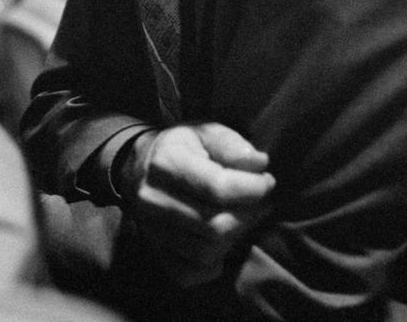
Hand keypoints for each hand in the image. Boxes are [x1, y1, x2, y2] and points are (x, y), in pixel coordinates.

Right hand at [121, 123, 274, 286]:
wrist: (140, 167)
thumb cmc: (183, 147)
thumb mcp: (205, 131)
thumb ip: (232, 145)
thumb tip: (259, 165)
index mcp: (165, 162)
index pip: (217, 188)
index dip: (253, 189)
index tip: (266, 182)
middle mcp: (152, 199)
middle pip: (214, 225)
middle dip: (250, 216)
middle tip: (262, 203)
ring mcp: (150, 228)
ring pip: (205, 252)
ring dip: (235, 239)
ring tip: (244, 219)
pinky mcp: (154, 250)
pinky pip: (188, 274)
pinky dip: (211, 267)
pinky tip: (221, 245)